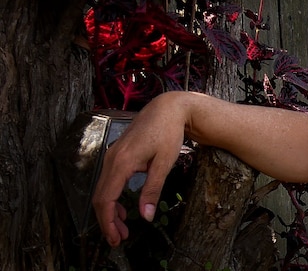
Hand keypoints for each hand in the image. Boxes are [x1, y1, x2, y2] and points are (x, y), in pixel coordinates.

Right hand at [92, 91, 188, 246]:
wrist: (167, 108)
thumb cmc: (168, 132)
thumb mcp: (164, 163)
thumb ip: (152, 189)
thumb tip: (146, 215)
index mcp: (122, 162)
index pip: (106, 199)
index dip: (108, 222)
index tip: (115, 237)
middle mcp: (112, 158)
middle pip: (100, 197)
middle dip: (107, 220)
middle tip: (119, 238)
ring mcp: (112, 154)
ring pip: (103, 189)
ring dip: (109, 210)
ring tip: (122, 226)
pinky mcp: (117, 153)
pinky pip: (108, 180)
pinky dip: (112, 196)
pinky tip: (122, 207)